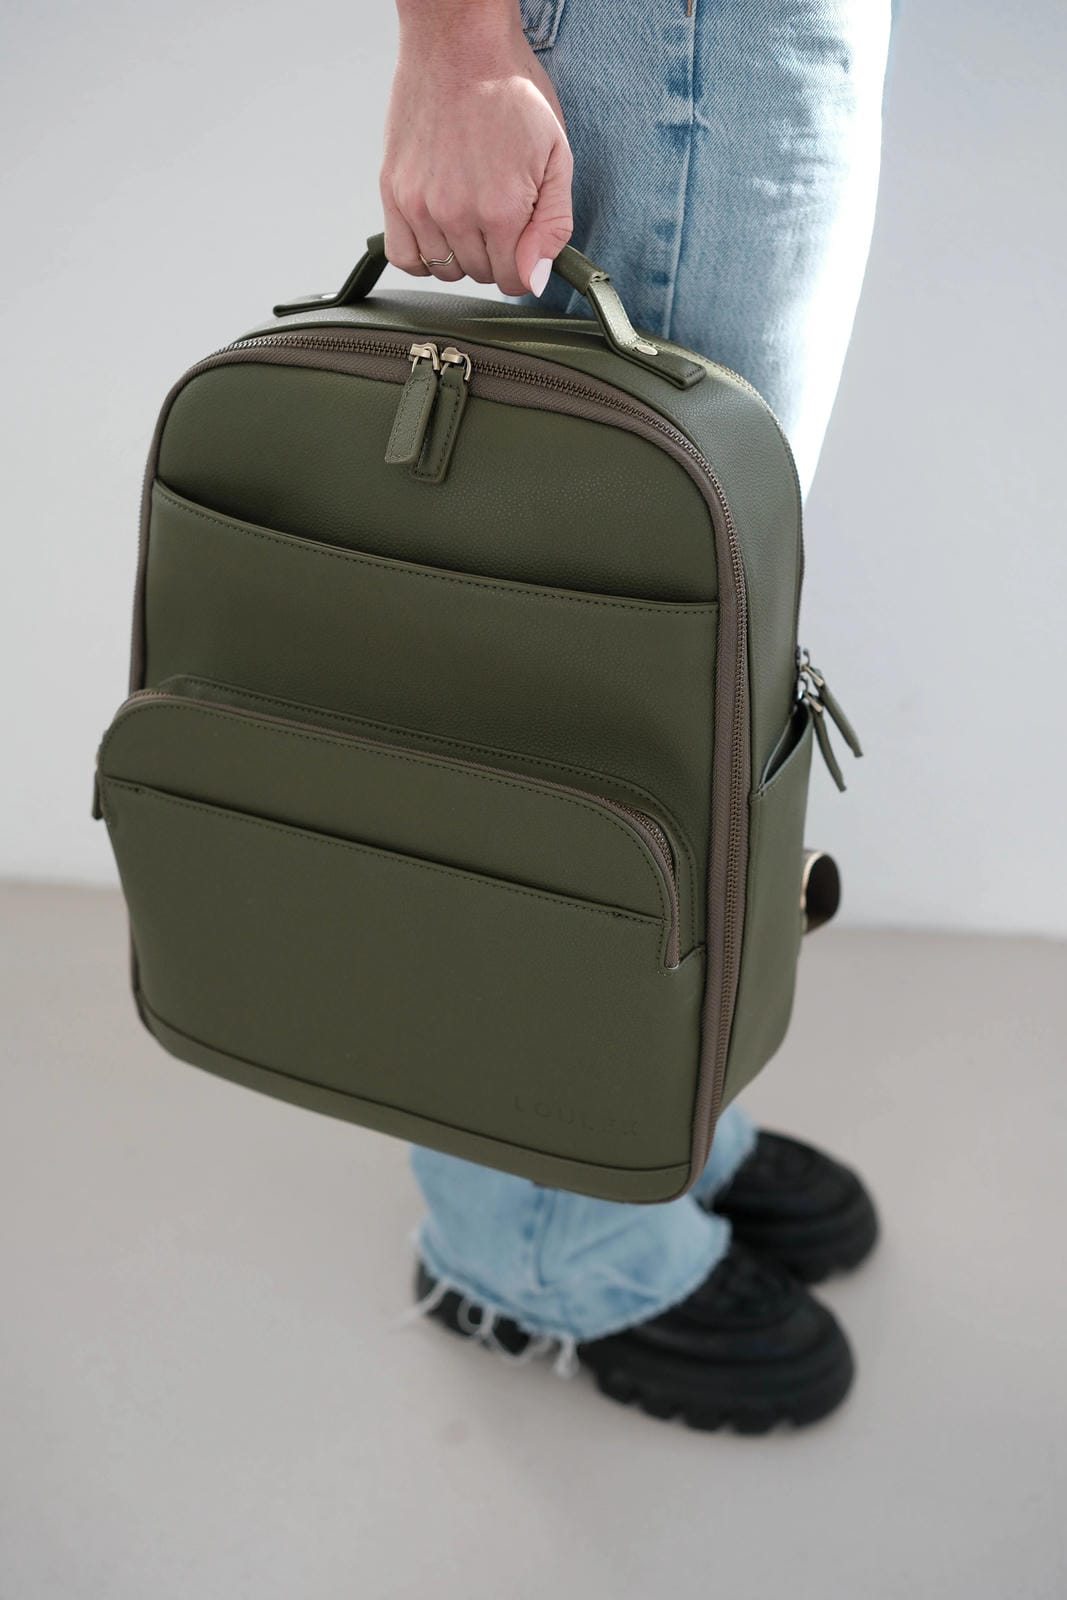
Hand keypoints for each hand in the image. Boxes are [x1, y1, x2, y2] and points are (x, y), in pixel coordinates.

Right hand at [380, 0, 572, 295]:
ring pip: (443, 269)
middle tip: (496, 212)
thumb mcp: (557, 155)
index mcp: (502, 209)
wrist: (458, 45)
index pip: (513, 280)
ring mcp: (420, 206)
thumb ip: (553, 225)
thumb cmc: (509, 90)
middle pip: (479, 275)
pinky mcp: (393, 193)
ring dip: (459, 253)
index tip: (522, 241)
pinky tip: (436, 231)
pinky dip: (420, 255)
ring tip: (467, 212)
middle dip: (493, 254)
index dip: (523, 265)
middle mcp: (457, 214)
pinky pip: (403, 257)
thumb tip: (535, 278)